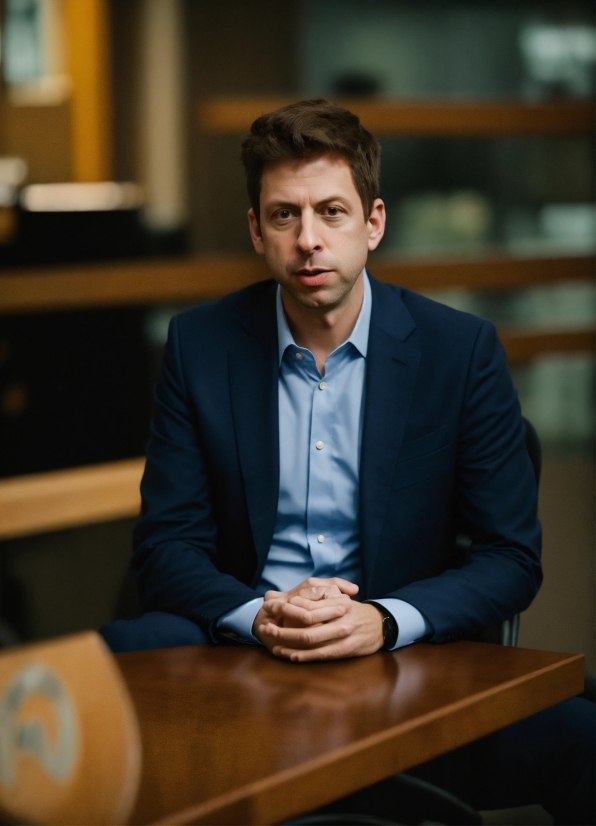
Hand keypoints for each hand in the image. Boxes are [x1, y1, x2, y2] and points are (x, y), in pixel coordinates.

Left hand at [253, 577, 383, 661]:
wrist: (382, 624)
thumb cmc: (355, 611)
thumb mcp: (340, 598)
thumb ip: (320, 596)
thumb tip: (291, 597)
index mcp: (336, 601)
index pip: (307, 604)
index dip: (287, 607)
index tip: (271, 609)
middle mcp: (339, 617)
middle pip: (305, 622)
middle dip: (283, 625)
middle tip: (265, 626)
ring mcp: (342, 634)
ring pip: (310, 640)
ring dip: (288, 642)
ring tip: (273, 643)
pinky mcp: (345, 650)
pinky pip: (320, 654)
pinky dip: (303, 655)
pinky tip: (290, 655)